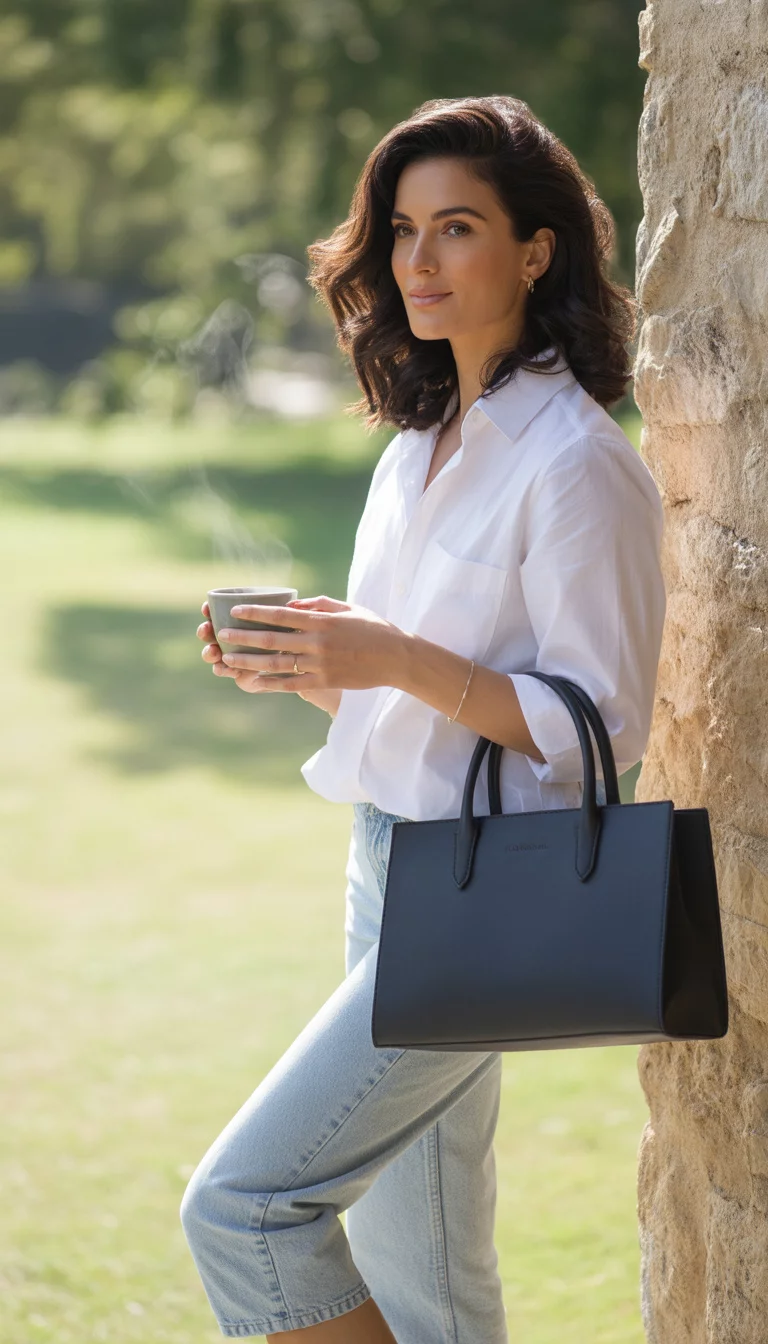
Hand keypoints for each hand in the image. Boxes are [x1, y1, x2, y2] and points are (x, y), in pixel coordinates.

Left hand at [207, 593, 404, 695]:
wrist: (397, 658)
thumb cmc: (374, 629)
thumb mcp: (349, 608)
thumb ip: (319, 604)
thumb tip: (293, 603)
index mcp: (322, 621)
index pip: (281, 615)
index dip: (256, 613)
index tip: (235, 610)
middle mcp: (317, 643)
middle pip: (273, 640)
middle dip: (244, 637)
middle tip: (221, 634)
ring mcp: (320, 664)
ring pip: (277, 664)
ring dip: (249, 662)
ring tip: (228, 659)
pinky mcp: (325, 681)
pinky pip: (292, 684)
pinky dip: (271, 684)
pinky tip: (253, 682)